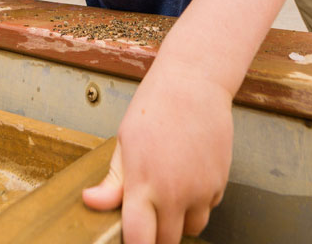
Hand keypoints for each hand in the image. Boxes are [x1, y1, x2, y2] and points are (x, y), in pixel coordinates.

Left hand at [83, 67, 232, 243]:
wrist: (194, 84)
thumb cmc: (156, 107)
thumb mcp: (125, 142)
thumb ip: (113, 181)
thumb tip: (92, 202)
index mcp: (144, 184)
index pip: (140, 241)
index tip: (133, 242)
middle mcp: (175, 193)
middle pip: (168, 242)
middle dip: (156, 236)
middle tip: (147, 218)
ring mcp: (201, 190)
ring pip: (192, 228)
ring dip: (181, 221)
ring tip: (169, 195)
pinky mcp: (220, 183)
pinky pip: (209, 207)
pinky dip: (199, 202)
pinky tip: (188, 177)